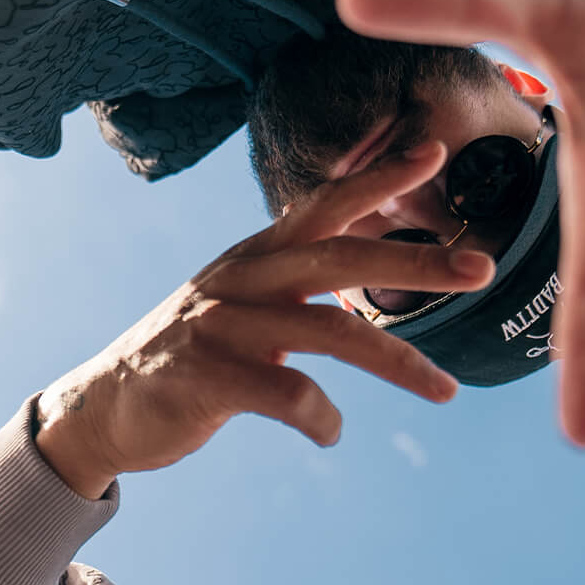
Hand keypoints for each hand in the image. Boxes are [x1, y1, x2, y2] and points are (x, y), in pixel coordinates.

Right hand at [33, 145, 495, 498]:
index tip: (434, 151)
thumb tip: (362, 269)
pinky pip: (286, 395)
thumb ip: (292, 281)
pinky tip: (331, 432)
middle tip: (481, 269)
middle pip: (340, 260)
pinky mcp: (204, 378)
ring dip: (398, 361)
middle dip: (416, 263)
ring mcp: (220, 327)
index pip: (323, 206)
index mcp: (255, 257)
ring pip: (328, 333)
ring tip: (446, 390)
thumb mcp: (240, 302)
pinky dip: (323, 418)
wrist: (103, 407)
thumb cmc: (191, 356)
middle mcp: (240, 280)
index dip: (377, 177)